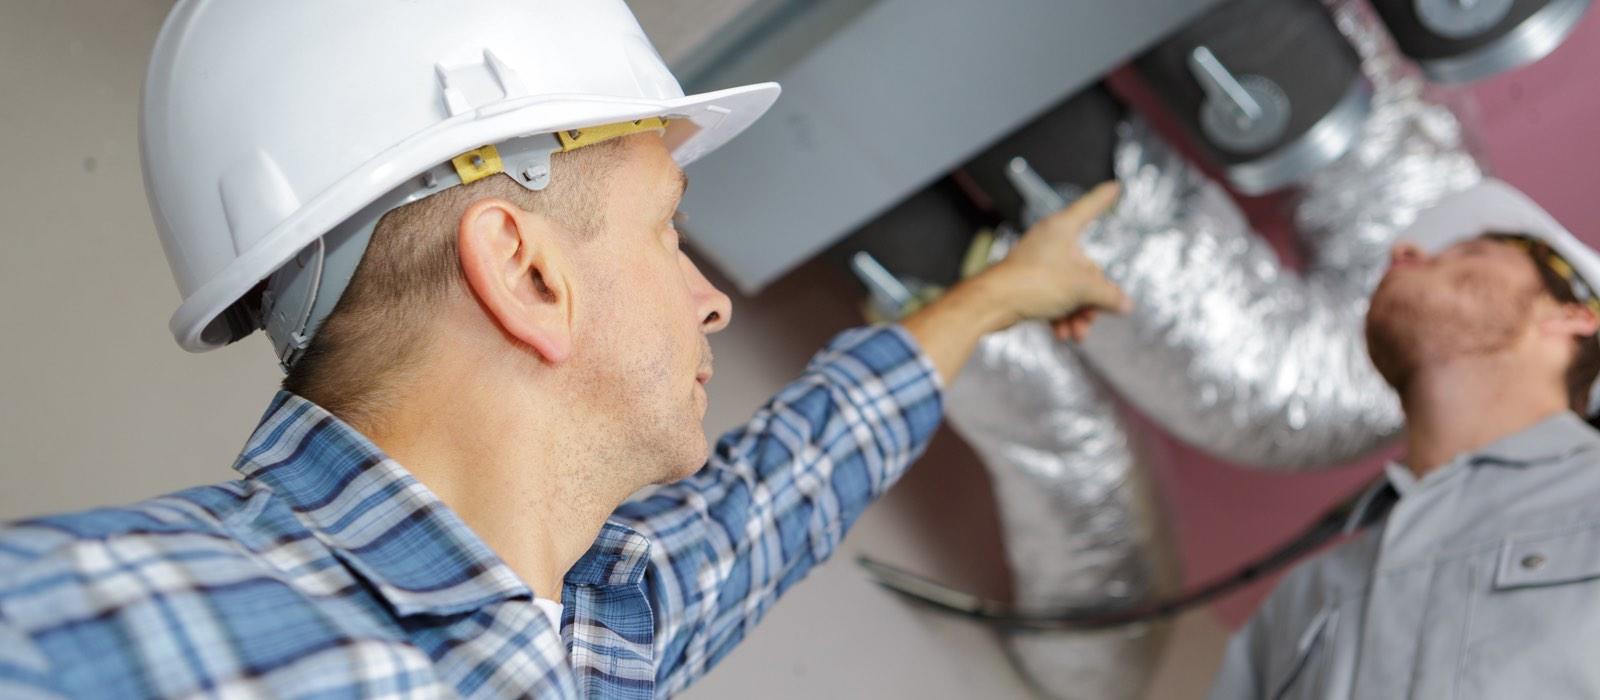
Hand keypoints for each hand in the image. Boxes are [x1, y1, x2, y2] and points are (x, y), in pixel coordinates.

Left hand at [978, 181, 1129, 341]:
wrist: (992, 304)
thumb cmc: (1031, 282)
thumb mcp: (1080, 289)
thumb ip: (1108, 296)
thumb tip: (1125, 304)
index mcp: (1063, 229)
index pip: (1090, 207)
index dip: (1104, 198)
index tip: (1115, 186)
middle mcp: (1051, 242)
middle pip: (1087, 268)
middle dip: (1091, 299)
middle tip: (1092, 318)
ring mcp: (1039, 263)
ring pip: (1071, 287)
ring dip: (1077, 313)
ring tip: (1077, 333)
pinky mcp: (1029, 284)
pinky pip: (1055, 298)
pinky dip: (1061, 316)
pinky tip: (1063, 334)